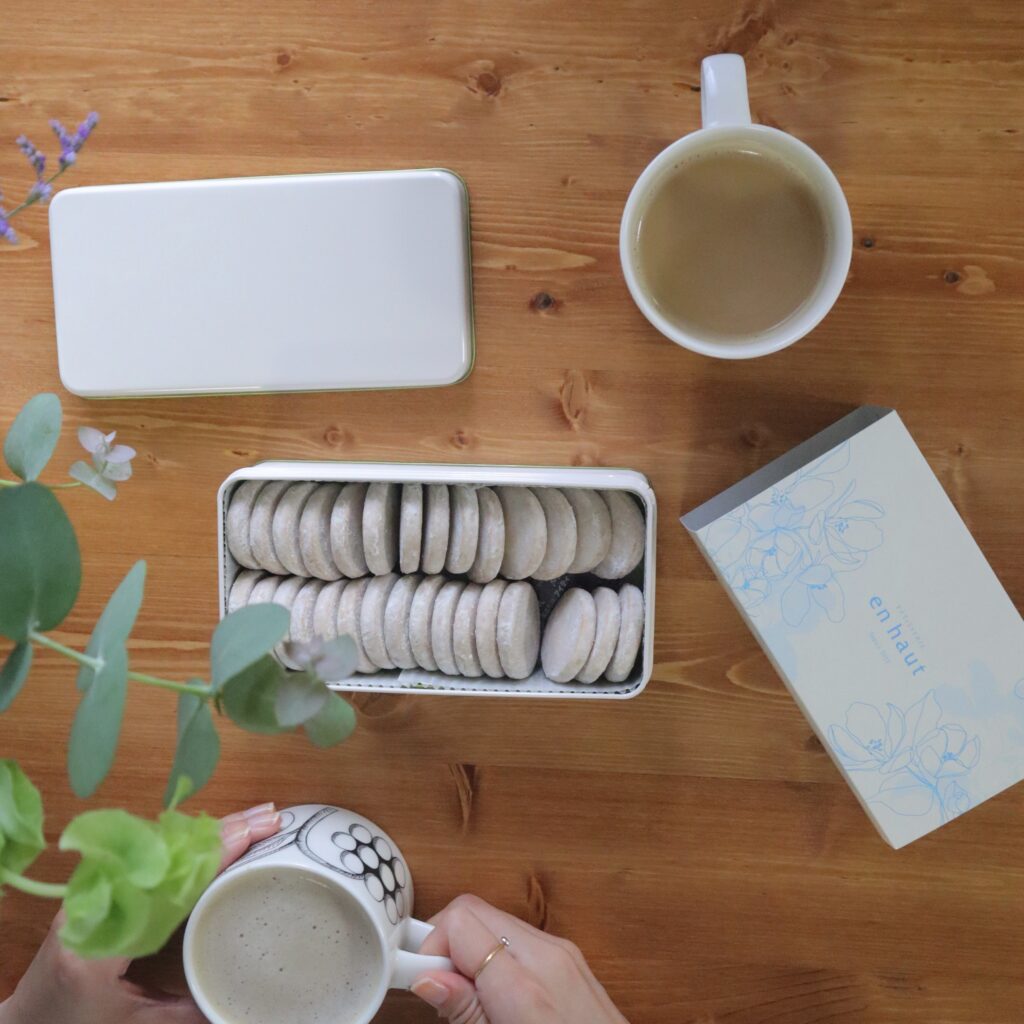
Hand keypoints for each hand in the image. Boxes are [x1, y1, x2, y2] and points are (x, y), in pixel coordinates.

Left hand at [0, 803, 280, 1023]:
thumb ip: (186, 1009)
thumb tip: (243, 997)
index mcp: (99, 942)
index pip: (167, 884)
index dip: (213, 854)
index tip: (253, 833)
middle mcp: (93, 904)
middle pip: (166, 853)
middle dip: (223, 832)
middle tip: (270, 817)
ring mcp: (95, 891)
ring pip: (159, 847)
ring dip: (211, 832)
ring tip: (256, 820)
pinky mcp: (101, 888)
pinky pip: (151, 856)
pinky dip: (191, 842)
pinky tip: (221, 835)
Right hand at [411, 894, 628, 1023]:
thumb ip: (465, 1012)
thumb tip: (426, 976)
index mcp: (526, 987)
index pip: (461, 920)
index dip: (430, 944)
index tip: (417, 977)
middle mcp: (547, 956)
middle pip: (476, 911)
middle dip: (447, 942)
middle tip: (440, 989)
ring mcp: (563, 952)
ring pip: (495, 921)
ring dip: (471, 948)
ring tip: (470, 998)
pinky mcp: (570, 956)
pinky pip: (519, 936)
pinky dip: (496, 953)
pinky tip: (496, 993)